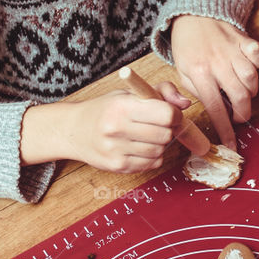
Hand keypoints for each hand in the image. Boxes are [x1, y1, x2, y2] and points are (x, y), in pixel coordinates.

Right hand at [20, 84, 188, 172]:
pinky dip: (151, 156)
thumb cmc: (106, 109)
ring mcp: (116, 150)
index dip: (174, 114)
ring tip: (144, 135)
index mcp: (122, 106)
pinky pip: (152, 163)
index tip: (169, 113)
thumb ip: (161, 92)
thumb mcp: (129, 93)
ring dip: (159, 144)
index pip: (166, 114)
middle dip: (167, 129)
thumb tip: (185, 104)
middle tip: (156, 125)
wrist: (73, 130)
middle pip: (165, 135)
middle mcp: (117, 128)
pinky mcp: (118, 166)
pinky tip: (137, 147)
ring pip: (160, 151)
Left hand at [170, 16, 258, 148]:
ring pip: (252, 78)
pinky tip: (250, 66)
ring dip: (249, 91)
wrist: (193, 14)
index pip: (215, 108)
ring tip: (240, 91)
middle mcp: (217, 62)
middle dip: (242, 113)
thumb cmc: (187, 47)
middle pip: (240, 96)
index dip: (226, 129)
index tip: (232, 145)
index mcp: (199, 73)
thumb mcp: (182, 72)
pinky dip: (258, 64)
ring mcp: (232, 50)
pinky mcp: (243, 39)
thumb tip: (216, 110)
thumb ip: (195, 92)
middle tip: (237, 115)